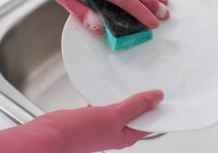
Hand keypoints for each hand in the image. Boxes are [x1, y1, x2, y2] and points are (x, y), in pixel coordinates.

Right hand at [32, 89, 163, 152]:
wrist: (51, 135)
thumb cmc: (79, 133)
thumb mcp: (114, 116)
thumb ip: (136, 106)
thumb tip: (157, 98)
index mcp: (126, 136)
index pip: (150, 123)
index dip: (159, 109)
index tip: (166, 95)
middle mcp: (117, 131)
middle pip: (138, 114)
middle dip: (145, 101)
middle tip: (152, 84)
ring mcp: (105, 124)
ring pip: (123, 108)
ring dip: (128, 96)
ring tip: (135, 82)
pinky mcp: (94, 116)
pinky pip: (109, 104)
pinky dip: (112, 95)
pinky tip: (112, 87)